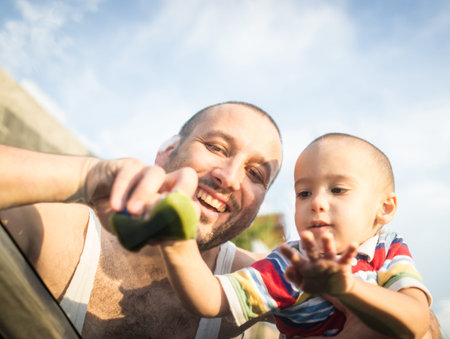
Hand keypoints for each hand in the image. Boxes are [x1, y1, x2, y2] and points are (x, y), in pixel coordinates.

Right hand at [80, 158, 197, 228]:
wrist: (91, 189)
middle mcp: (163, 181)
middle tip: (170, 211)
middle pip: (186, 175)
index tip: (176, 228)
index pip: (190, 197)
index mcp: (168, 196)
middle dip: (183, 190)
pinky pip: (129, 174)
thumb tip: (154, 240)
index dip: (189, 211)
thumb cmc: (115, 209)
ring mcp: (146, 170)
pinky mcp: (128, 164)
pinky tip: (116, 207)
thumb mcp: (128, 225)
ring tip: (133, 213)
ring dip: (145, 194)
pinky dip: (122, 191)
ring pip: (155, 173)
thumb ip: (141, 232)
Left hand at [279, 231, 357, 295]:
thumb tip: (288, 268)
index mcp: (306, 265)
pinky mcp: (342, 265)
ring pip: (328, 251)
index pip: (296, 258)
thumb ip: (294, 277)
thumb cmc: (316, 283)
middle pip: (312, 251)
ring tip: (326, 235)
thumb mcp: (303, 284)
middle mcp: (317, 260)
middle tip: (304, 233)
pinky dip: (350, 251)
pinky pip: (347, 257)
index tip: (281, 247)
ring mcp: (330, 261)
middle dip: (308, 243)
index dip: (289, 253)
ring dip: (327, 243)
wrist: (335, 288)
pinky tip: (353, 244)